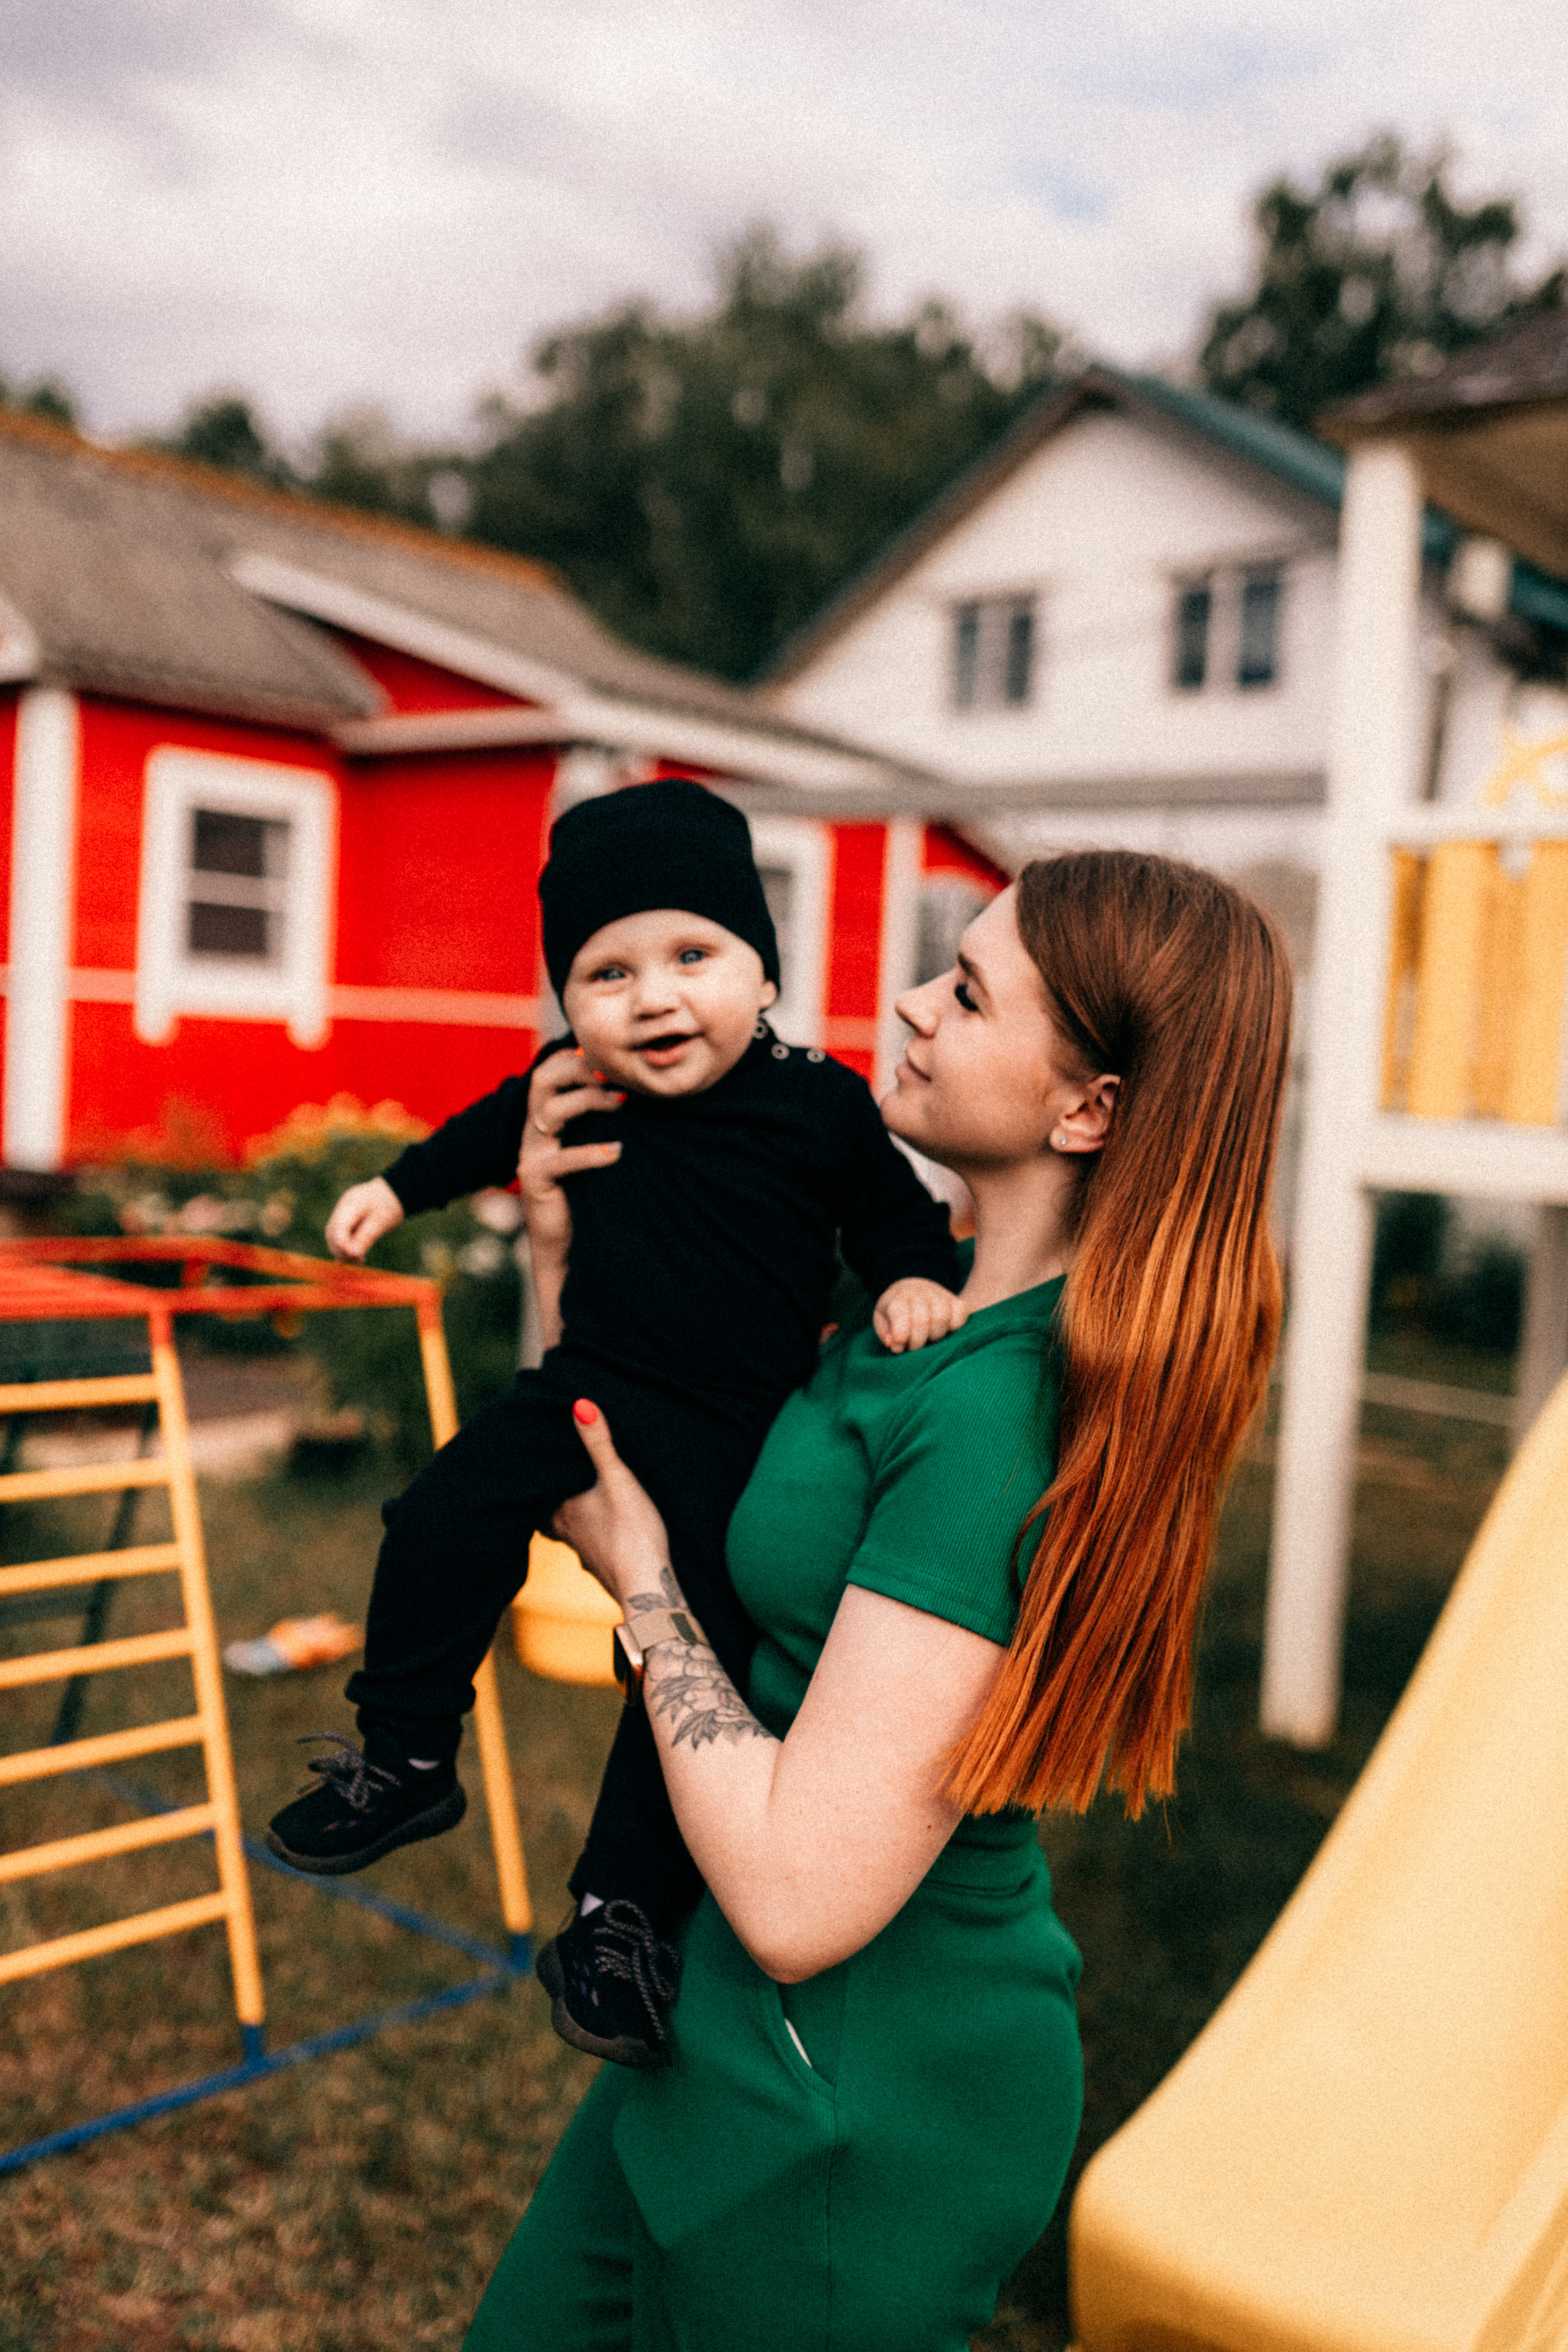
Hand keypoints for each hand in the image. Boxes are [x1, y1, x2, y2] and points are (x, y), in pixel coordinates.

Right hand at [325, 1176, 403, 1262]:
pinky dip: (345, 1246)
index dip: (342, 1245)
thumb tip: (353, 1255)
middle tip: (359, 1260)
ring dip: (342, 1250)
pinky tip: (357, 1255)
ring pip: (333, 1236)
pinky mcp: (344, 1220)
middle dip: (341, 1250)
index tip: (355, 1257)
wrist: (393, 1192)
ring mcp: (341, 1213)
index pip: (339, 1227)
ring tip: (360, 1259)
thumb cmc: (389, 1205)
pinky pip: (339, 1235)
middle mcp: (342, 1207)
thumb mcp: (381, 1221)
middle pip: (332, 1233)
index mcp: (351, 1203)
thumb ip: (366, 1237)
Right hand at [517, 1047, 625, 1264]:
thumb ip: (604, 1124)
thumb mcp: (595, 1150)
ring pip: (550, 1111)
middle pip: (543, 1080)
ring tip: (622, 1105)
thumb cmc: (588, 1194)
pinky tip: (617, 1153)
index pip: (549, 1071)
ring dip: (589, 1101)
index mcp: (545, 1118)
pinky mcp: (534, 1179)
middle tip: (616, 1077)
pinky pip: (561, 1159)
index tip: (611, 1060)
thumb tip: (639, 1093)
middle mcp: (534, 1130)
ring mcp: (531, 1153)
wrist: (566, 1245)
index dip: (575, 1058)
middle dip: (580, 1070)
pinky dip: (591, 1153)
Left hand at [553, 1400, 675, 1616]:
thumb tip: (579, 1403)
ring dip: (570, 1515)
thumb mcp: (618, 1479)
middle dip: (551, 1495)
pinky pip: (589, 1545)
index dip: (536, 1475)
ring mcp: (584, 1552)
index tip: (533, 1459)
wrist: (647, 1588)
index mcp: (563, 1510)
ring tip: (576, 1499)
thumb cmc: (632, 1532)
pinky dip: (590, 1534)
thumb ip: (599, 1443)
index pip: (537, 1490)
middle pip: (547, 1510)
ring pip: (567, 1529)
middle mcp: (566, 1532)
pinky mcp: (603, 1566)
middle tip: (552, 1476)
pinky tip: (603, 1532)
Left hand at [872, 1276, 969, 1353]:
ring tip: (929, 1338)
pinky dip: (955, 1325)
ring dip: (935, 1335)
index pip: (899, 1312)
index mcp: (898, 1297)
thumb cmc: (896, 1312)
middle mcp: (919, 1292)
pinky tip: (946, 1330)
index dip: (900, 1333)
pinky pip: (961, 1311)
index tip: (900, 1345)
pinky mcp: (955, 1299)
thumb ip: (886, 1333)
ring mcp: (939, 1294)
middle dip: (917, 1341)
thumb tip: (896, 1345)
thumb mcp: (883, 1320)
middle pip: (922, 1319)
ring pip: (942, 1316)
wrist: (912, 1290)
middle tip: (914, 1347)